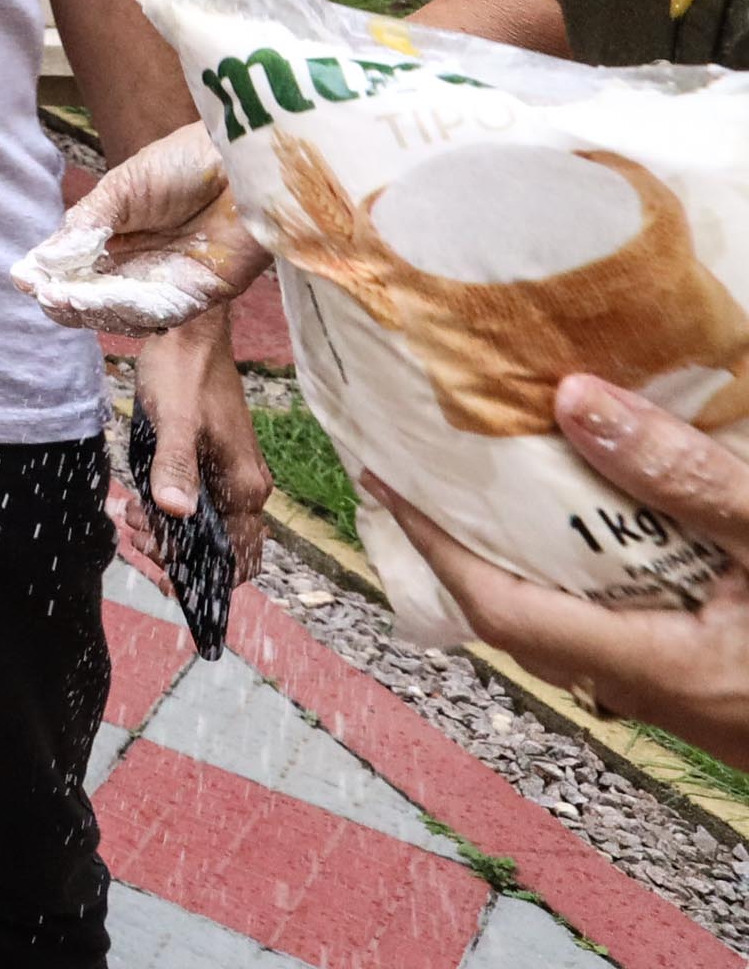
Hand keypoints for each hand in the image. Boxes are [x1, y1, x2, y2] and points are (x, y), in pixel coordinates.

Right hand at [14, 124, 266, 331]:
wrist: (243, 162)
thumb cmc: (184, 163)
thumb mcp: (122, 188)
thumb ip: (86, 226)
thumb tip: (40, 262)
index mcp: (113, 237)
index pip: (73, 268)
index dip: (49, 278)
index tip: (26, 279)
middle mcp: (137, 264)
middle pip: (92, 297)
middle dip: (66, 300)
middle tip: (47, 296)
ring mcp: (167, 282)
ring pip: (121, 311)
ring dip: (92, 310)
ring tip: (68, 300)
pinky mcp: (199, 294)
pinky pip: (160, 314)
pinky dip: (128, 313)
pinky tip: (102, 303)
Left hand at [129, 315, 270, 579]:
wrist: (189, 332)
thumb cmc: (184, 374)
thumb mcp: (174, 422)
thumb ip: (175, 468)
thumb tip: (176, 513)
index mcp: (245, 486)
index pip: (239, 556)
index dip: (203, 576)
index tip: (163, 576)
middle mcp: (245, 486)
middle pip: (218, 545)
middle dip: (175, 552)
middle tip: (135, 536)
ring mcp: (230, 472)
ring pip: (203, 523)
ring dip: (168, 531)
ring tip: (132, 518)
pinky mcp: (213, 459)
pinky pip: (196, 500)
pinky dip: (168, 510)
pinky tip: (140, 502)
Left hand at [374, 379, 748, 764]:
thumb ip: (685, 477)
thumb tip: (574, 399)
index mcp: (655, 669)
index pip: (496, 609)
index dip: (429, 544)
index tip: (381, 477)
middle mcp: (663, 694)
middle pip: (532, 618)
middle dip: (477, 541)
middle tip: (442, 460)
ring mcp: (703, 694)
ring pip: (592, 620)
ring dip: (551, 552)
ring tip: (523, 467)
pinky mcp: (737, 680)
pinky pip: (649, 619)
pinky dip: (621, 564)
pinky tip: (637, 509)